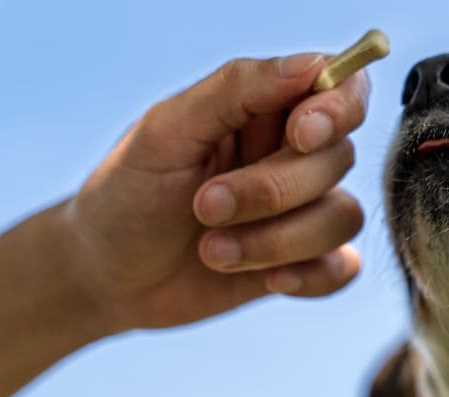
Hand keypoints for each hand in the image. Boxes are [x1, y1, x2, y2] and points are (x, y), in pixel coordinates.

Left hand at [61, 53, 367, 331]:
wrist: (105, 278)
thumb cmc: (127, 194)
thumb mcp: (166, 131)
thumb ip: (236, 89)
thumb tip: (312, 65)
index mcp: (266, 109)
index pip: (340, 89)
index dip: (337, 109)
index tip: (301, 135)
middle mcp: (292, 155)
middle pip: (338, 158)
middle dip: (273, 191)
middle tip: (205, 206)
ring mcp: (302, 211)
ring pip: (342, 216)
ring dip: (278, 241)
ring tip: (213, 252)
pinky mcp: (304, 263)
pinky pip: (344, 267)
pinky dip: (313, 276)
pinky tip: (269, 281)